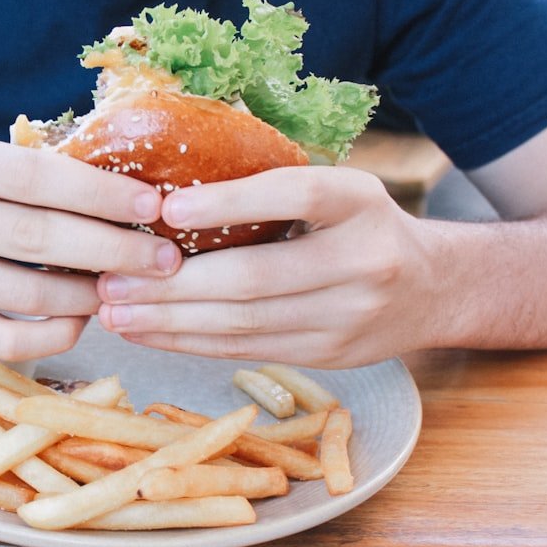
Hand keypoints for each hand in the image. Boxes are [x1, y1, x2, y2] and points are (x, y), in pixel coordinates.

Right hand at [0, 131, 181, 360]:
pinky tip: (80, 318)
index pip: (35, 177)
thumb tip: (122, 193)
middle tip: (164, 258)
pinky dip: (53, 334)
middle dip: (112, 250)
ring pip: (26, 295)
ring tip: (127, 286)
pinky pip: (4, 340)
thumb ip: (24, 171)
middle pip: (37, 238)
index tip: (151, 206)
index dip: (99, 194)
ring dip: (89, 295)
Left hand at [95, 165, 439, 367]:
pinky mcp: (328, 356)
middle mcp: (362, 261)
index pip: (294, 195)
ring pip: (242, 325)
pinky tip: (149, 333)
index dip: (229, 201)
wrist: (435, 289)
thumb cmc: (361, 226)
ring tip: (114, 312)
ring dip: (168, 321)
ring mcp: (347, 317)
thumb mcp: (338, 191)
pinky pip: (246, 351)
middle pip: (253, 278)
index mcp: (360, 201)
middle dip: (171, 284)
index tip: (167, 208)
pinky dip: (190, 343)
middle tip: (110, 280)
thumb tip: (167, 197)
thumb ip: (275, 190)